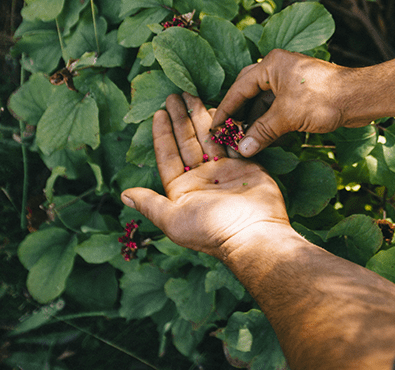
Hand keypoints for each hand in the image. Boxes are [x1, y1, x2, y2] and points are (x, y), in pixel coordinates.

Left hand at [120, 93, 288, 260]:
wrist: (254, 234)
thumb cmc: (212, 230)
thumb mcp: (173, 220)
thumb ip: (150, 204)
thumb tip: (123, 195)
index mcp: (182, 189)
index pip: (167, 156)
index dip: (162, 134)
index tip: (159, 113)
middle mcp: (201, 178)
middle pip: (187, 142)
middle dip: (180, 119)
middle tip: (175, 95)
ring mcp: (224, 171)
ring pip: (209, 138)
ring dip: (200, 117)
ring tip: (193, 95)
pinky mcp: (245, 166)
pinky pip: (232, 141)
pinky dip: (226, 126)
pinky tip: (219, 108)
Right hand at [211, 49, 354, 156]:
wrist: (358, 99)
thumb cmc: (323, 99)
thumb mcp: (287, 116)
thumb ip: (262, 131)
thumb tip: (242, 149)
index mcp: (271, 65)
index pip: (239, 88)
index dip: (226, 110)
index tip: (216, 128)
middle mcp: (278, 71)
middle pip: (250, 95)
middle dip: (240, 117)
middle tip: (228, 136)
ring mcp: (291, 83)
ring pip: (265, 104)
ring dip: (256, 124)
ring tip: (245, 143)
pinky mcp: (301, 96)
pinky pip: (279, 110)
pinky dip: (271, 125)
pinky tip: (264, 140)